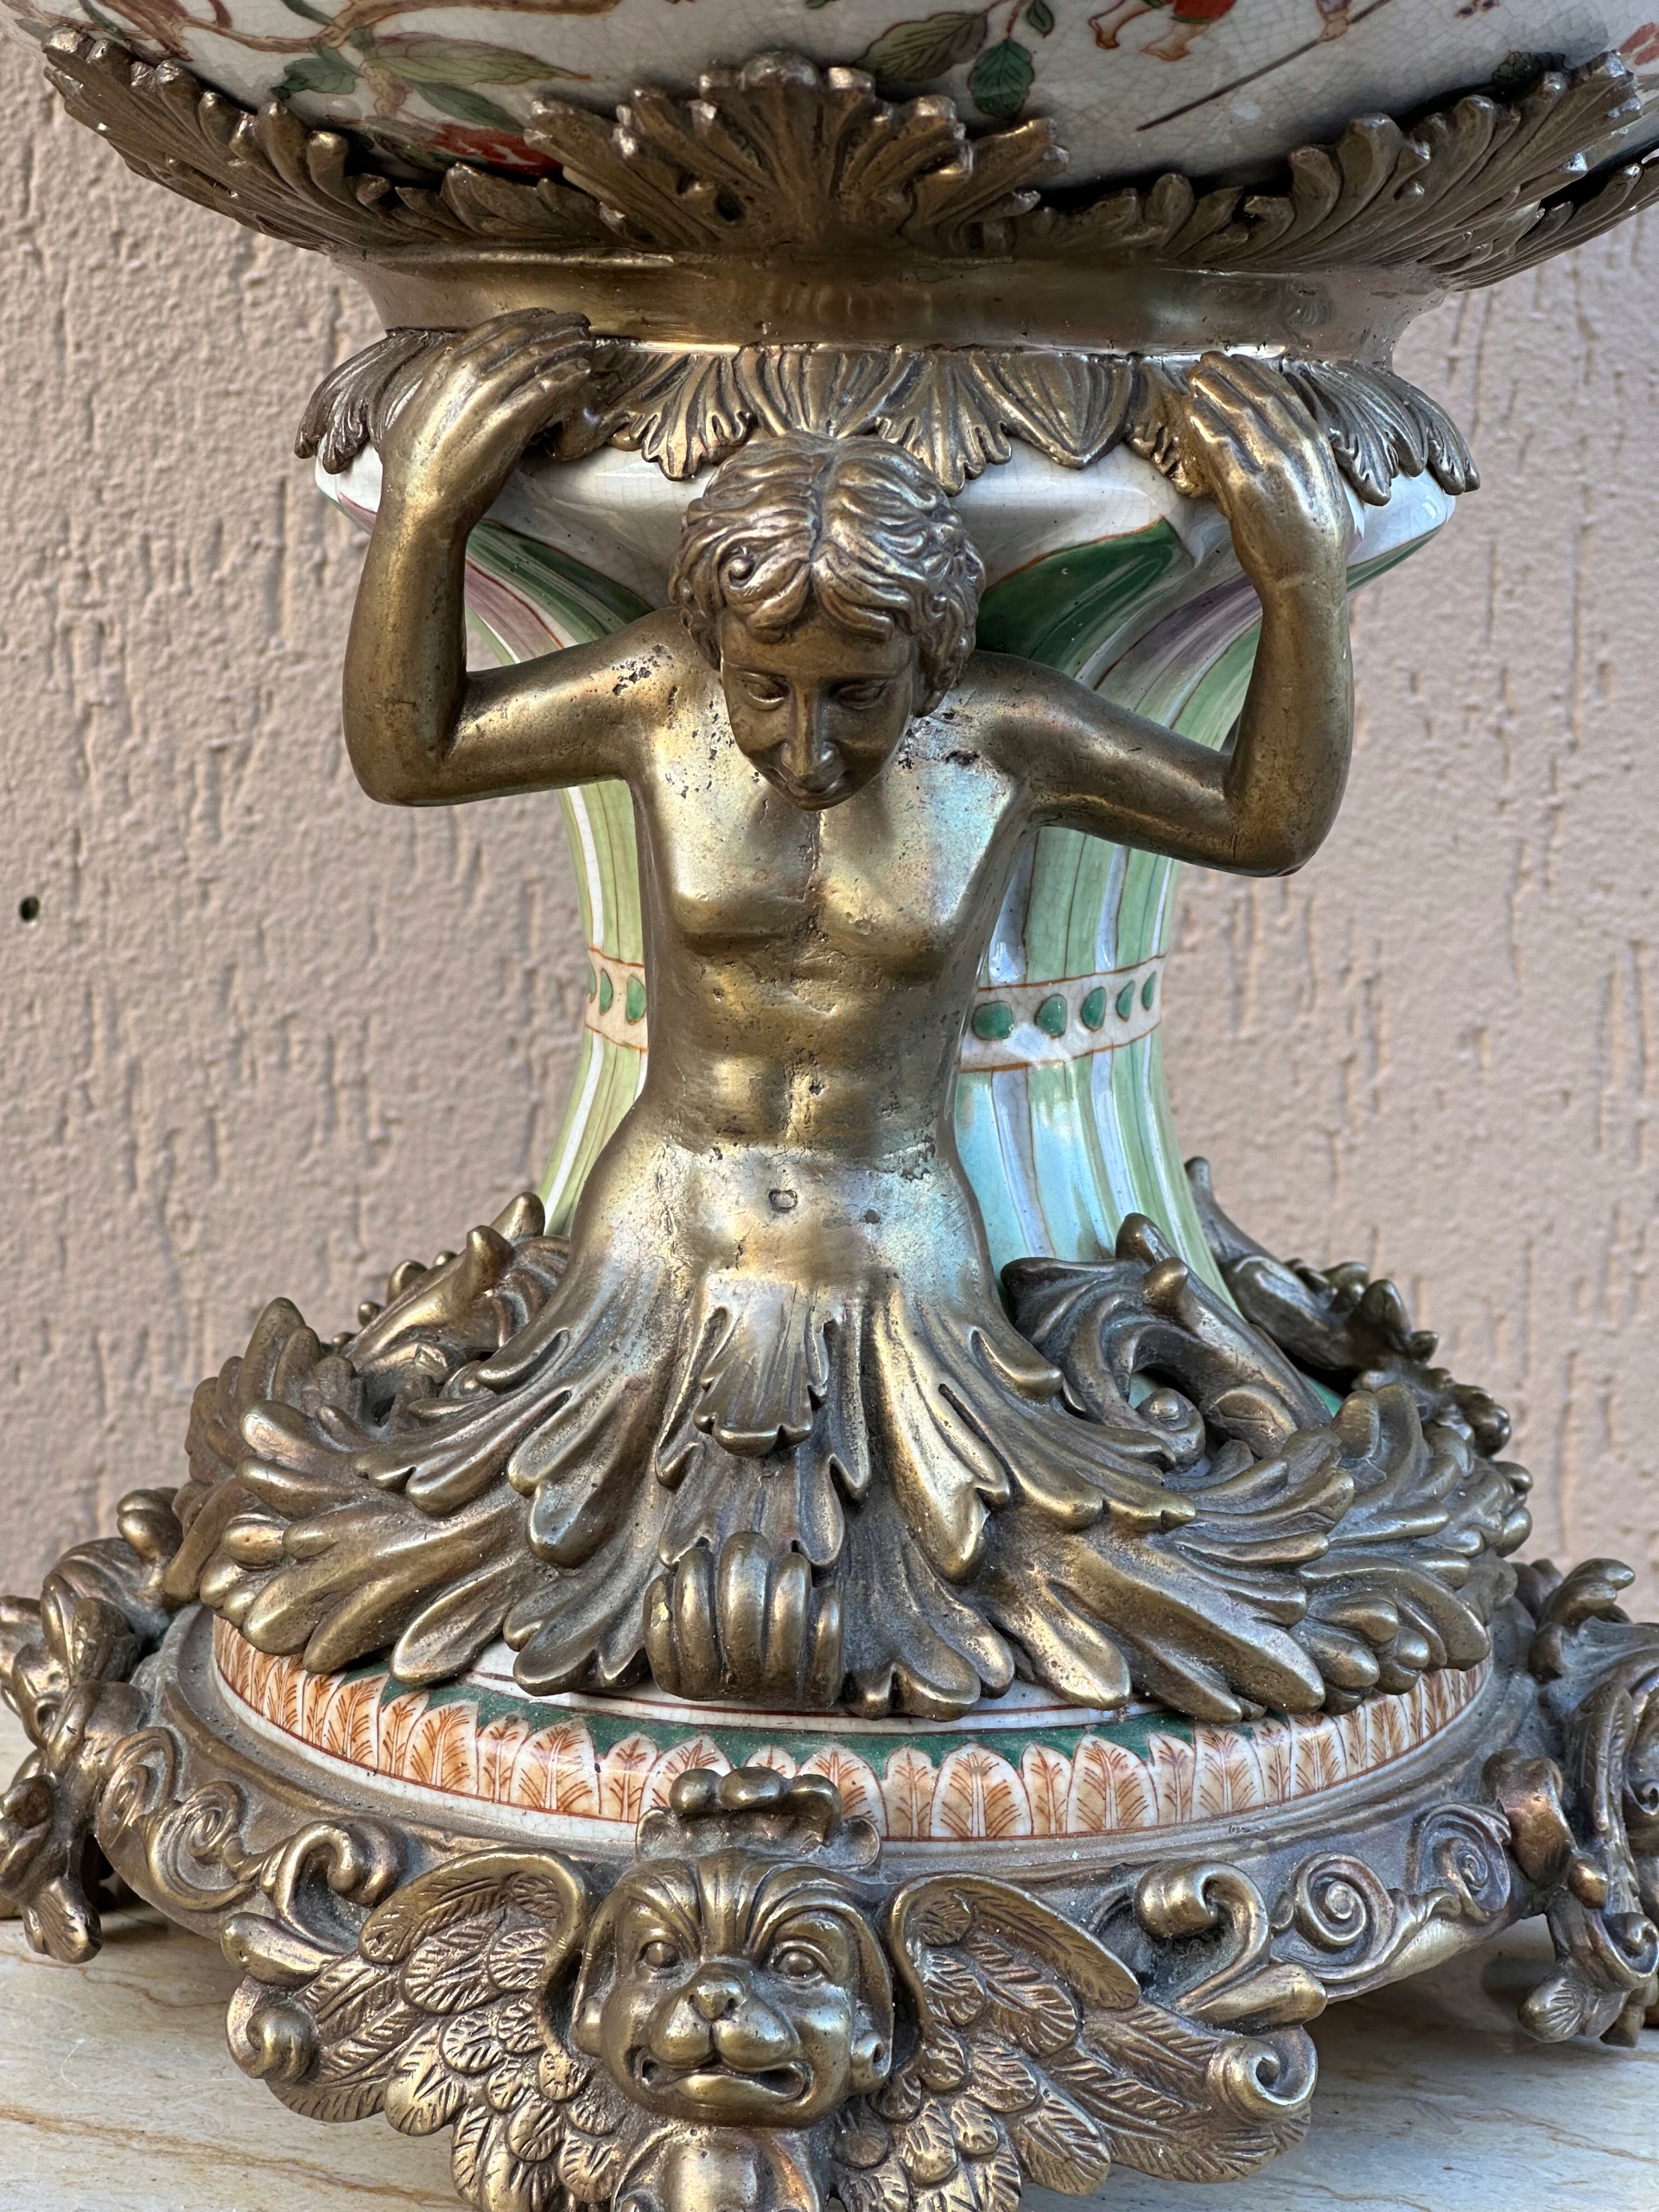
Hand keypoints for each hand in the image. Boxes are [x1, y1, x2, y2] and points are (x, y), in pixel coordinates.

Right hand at [378, 308, 591, 529]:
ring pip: (536, 359)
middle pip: (519, 337)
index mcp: (444, 367)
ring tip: (587, 342)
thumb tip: (456, 385)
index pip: (493, 329)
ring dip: (567, 346)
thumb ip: (441, 391)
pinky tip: (582, 372)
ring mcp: (486, 396)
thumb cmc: (414, 469)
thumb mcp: (418, 414)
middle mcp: (465, 373)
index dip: (526, 320)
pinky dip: (566, 378)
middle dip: (554, 326)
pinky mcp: (505, 424)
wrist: (417, 503)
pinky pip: (544, 392)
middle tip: (578, 322)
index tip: (547, 317)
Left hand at [1182, 354, 1351, 594]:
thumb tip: (1273, 450)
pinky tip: (1190, 410)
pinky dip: (1204, 423)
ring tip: (1195, 376)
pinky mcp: (1247, 489)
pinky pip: (1220, 446)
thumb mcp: (1321, 493)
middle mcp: (1297, 451)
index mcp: (1316, 449)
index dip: (1259, 375)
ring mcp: (1272, 468)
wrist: (1307, 580)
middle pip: (1260, 397)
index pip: (1286, 397)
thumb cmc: (1314, 546)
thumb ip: (1301, 466)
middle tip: (1208, 360)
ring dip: (1214, 390)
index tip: (1240, 362)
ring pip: (1239, 414)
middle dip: (1232, 373)